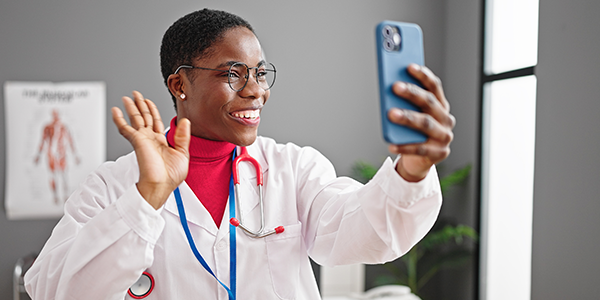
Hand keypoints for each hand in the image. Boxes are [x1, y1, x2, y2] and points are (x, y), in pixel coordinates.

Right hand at [111, 91, 190, 208]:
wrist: (161, 185)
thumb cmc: (171, 175)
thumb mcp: (183, 153)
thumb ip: (183, 136)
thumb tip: (186, 121)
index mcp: (161, 141)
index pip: (155, 121)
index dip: (152, 110)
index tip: (148, 101)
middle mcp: (150, 139)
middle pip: (144, 117)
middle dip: (140, 105)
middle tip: (135, 94)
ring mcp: (143, 139)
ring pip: (135, 119)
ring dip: (131, 108)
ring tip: (127, 97)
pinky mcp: (137, 141)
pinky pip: (125, 128)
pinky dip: (119, 119)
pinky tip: (115, 111)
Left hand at [388, 64, 454, 181]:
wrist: (420, 160)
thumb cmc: (413, 132)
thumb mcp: (411, 115)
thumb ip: (405, 103)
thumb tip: (389, 90)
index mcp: (440, 105)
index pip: (434, 86)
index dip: (423, 75)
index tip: (409, 66)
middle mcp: (446, 119)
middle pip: (429, 102)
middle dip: (412, 93)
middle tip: (395, 86)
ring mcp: (444, 136)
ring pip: (425, 123)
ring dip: (408, 117)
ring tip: (391, 113)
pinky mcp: (438, 153)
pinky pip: (419, 148)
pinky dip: (404, 146)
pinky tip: (391, 143)